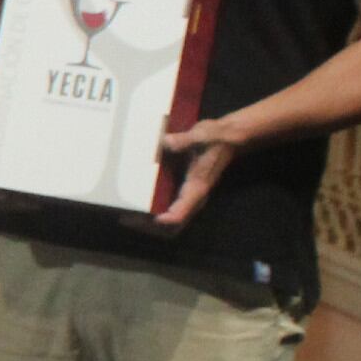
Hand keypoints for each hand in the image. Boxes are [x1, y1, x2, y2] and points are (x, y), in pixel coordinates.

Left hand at [134, 116, 244, 232]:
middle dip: (154, 226)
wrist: (230, 137)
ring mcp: (190, 194)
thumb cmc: (218, 136)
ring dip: (153, 222)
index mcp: (198, 186)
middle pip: (176, 222)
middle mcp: (194, 195)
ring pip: (174, 219)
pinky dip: (157, 212)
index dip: (167, 219)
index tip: (149, 218)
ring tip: (130, 217)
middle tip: (130, 220)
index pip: (182, 212)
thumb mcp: (203, 134)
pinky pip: (173, 209)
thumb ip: (186, 140)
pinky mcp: (186, 189)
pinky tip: (140, 206)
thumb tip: (167, 142)